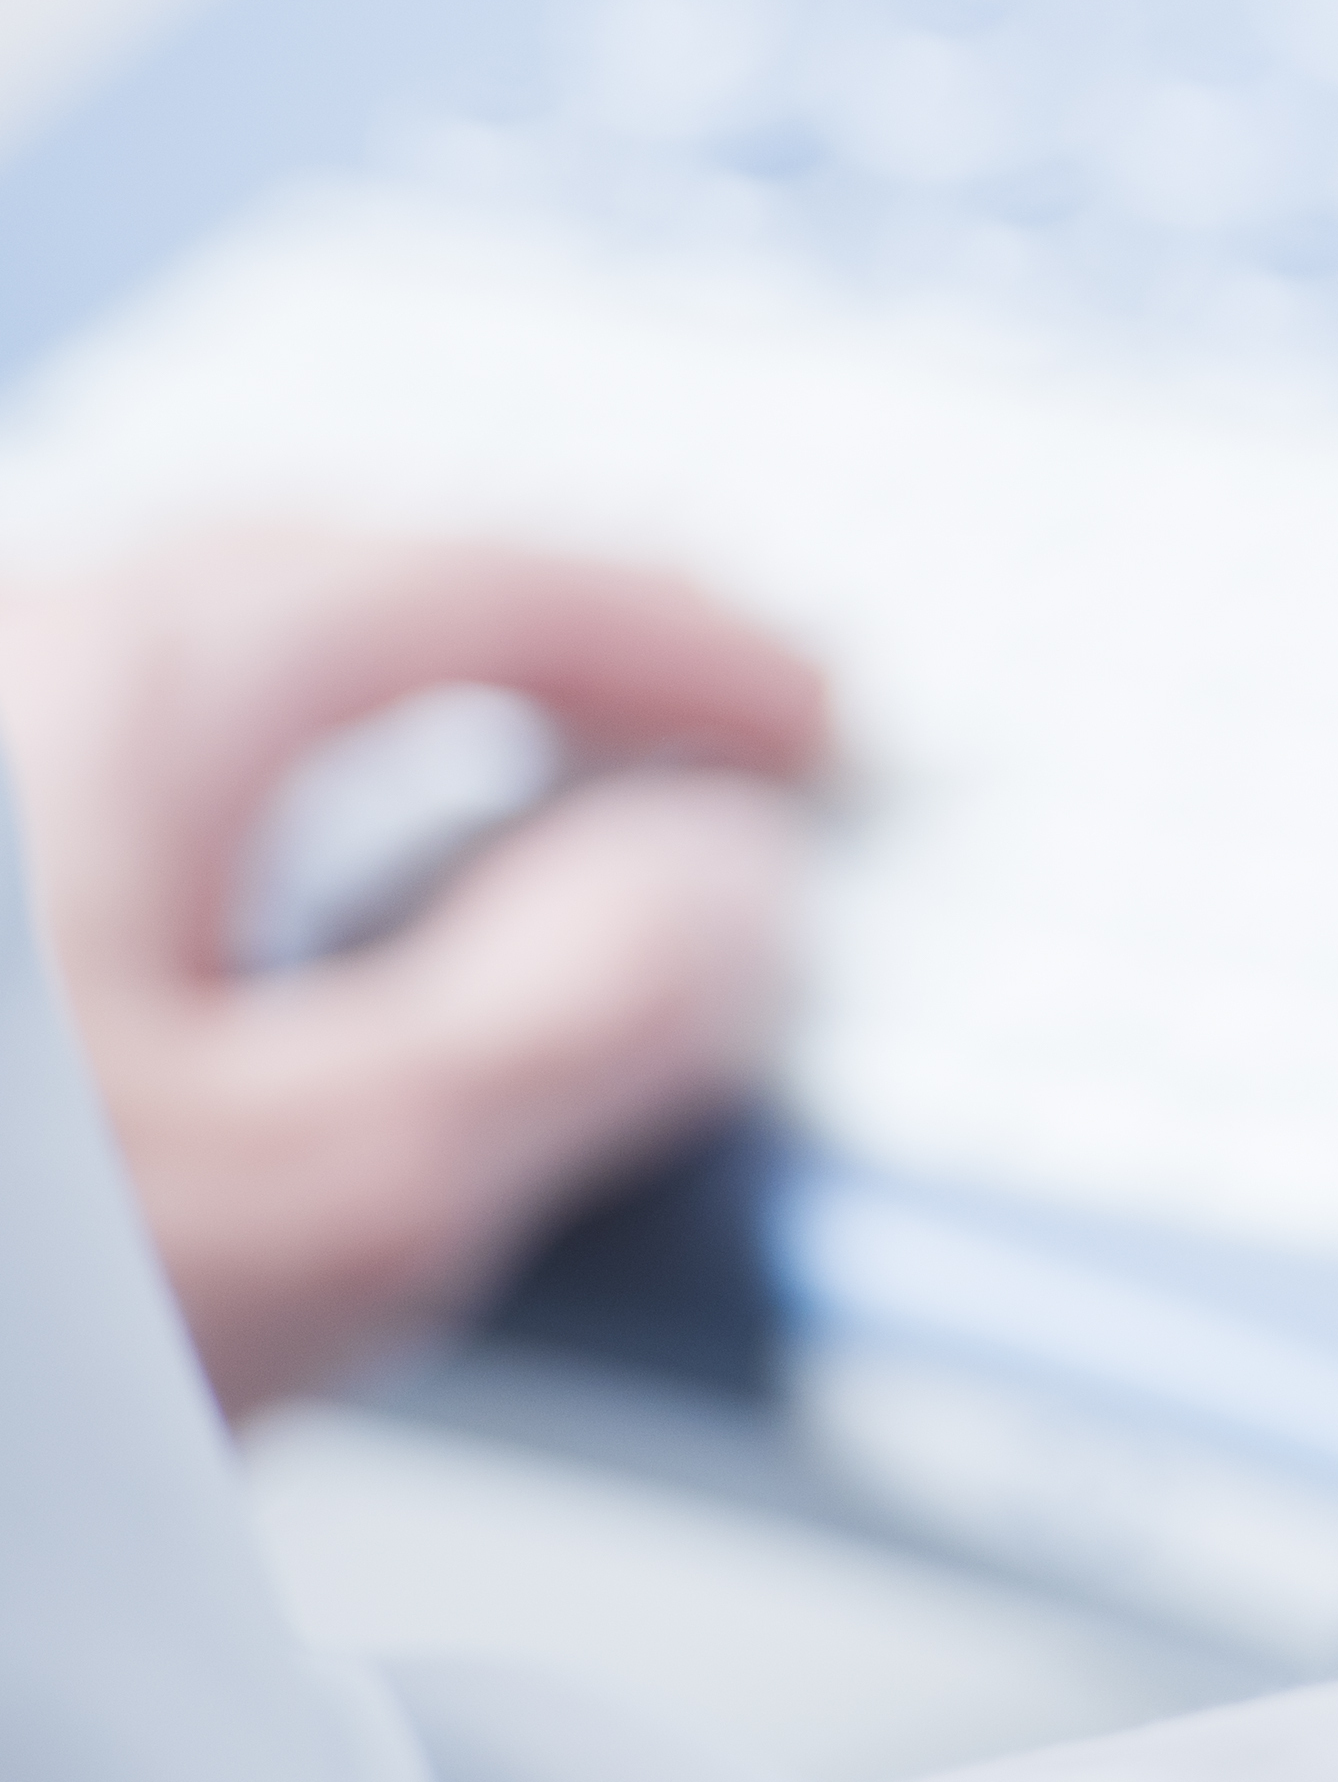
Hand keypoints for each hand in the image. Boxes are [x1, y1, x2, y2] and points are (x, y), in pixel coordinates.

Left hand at [0, 528, 830, 1412]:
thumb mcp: (327, 1191)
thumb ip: (582, 1009)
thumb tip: (734, 882)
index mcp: (130, 684)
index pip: (482, 590)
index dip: (688, 651)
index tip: (812, 723)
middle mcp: (5, 678)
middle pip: (310, 597)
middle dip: (521, 650)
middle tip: (674, 734)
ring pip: (172, 700)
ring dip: (352, 745)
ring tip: (469, 846)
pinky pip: (88, 813)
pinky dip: (215, 840)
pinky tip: (220, 967)